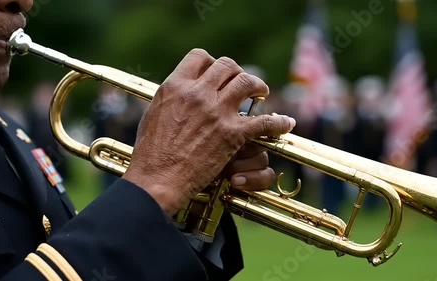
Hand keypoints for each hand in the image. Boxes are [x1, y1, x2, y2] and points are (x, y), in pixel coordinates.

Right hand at [122, 49, 294, 215]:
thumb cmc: (151, 152)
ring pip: (247, 82)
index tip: (216, 73)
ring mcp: (217, 112)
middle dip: (237, 71)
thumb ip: (171, 97)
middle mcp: (198, 94)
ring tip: (261, 92)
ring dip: (258, 85)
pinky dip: (278, 122)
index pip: (200, 57)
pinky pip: (264, 122)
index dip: (211, 62)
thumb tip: (180, 91)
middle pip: (227, 66)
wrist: (158, 178)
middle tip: (241, 81)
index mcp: (176, 86)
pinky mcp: (232, 134)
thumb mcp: (154, 114)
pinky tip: (285, 123)